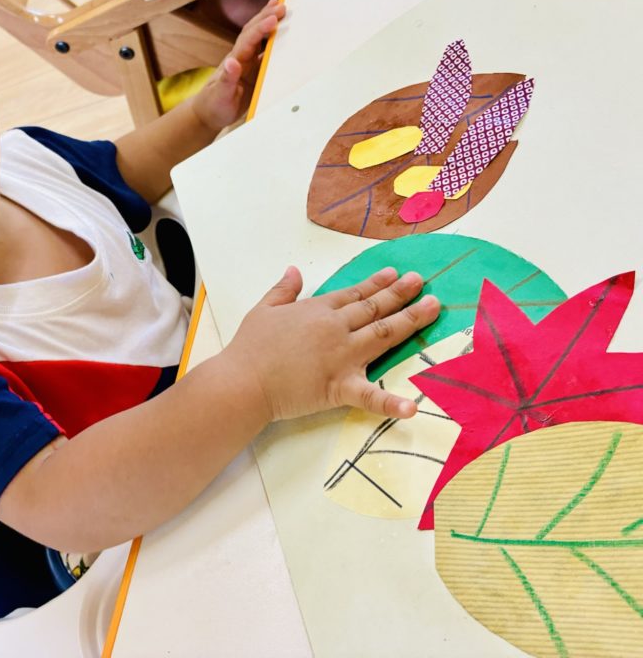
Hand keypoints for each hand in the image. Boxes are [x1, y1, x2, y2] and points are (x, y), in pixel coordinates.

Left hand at [192, 0, 285, 130]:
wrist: (208, 114)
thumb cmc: (213, 105)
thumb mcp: (220, 94)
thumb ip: (226, 79)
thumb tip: (232, 62)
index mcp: (235, 61)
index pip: (248, 40)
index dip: (261, 29)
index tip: (274, 19)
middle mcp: (242, 59)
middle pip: (253, 32)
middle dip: (266, 18)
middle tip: (281, 6)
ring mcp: (248, 65)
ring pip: (259, 39)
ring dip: (268, 23)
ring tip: (279, 8)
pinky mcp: (254, 73)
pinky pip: (265, 53)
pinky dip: (273, 42)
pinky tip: (279, 34)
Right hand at [223, 266, 440, 421]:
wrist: (243, 380)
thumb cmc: (249, 347)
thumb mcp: (263, 309)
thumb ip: (283, 289)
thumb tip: (295, 270)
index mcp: (317, 310)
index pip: (354, 293)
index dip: (377, 283)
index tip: (396, 274)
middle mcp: (336, 329)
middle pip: (375, 309)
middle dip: (401, 294)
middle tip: (422, 283)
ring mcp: (342, 357)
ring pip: (384, 334)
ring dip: (411, 320)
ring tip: (433, 307)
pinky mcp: (340, 387)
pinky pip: (371, 396)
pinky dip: (392, 403)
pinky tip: (413, 406)